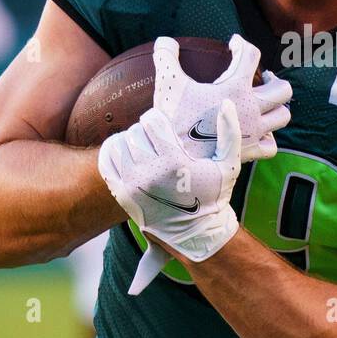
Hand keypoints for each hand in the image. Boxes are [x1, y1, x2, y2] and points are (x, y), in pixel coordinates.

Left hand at [98, 99, 242, 293]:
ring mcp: (132, 186)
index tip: (164, 127)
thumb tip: (226, 103)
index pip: (150, 121)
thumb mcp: (229, 165)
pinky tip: (128, 157)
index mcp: (174, 163)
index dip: (158, 119)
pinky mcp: (121, 194)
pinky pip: (106, 160)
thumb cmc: (212, 196)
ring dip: (129, 141)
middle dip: (145, 132)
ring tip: (143, 149)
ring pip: (118, 143)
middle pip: (134, 131)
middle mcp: (149, 174)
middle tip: (156, 141)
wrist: (194, 234)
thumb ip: (230, 133)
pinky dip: (114, 153)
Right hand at [151, 34, 290, 162]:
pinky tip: (258, 132)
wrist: (176, 157)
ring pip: (282, 116)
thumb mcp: (168, 83)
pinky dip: (268, 138)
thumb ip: (166, 58)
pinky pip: (271, 145)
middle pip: (282, 89)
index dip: (242, 44)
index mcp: (235, 88)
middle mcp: (251, 109)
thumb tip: (163, 39)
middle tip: (262, 77)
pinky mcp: (250, 152)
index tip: (233, 45)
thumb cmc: (173, 118)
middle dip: (273, 80)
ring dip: (276, 108)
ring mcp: (254, 132)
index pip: (251, 55)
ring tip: (263, 103)